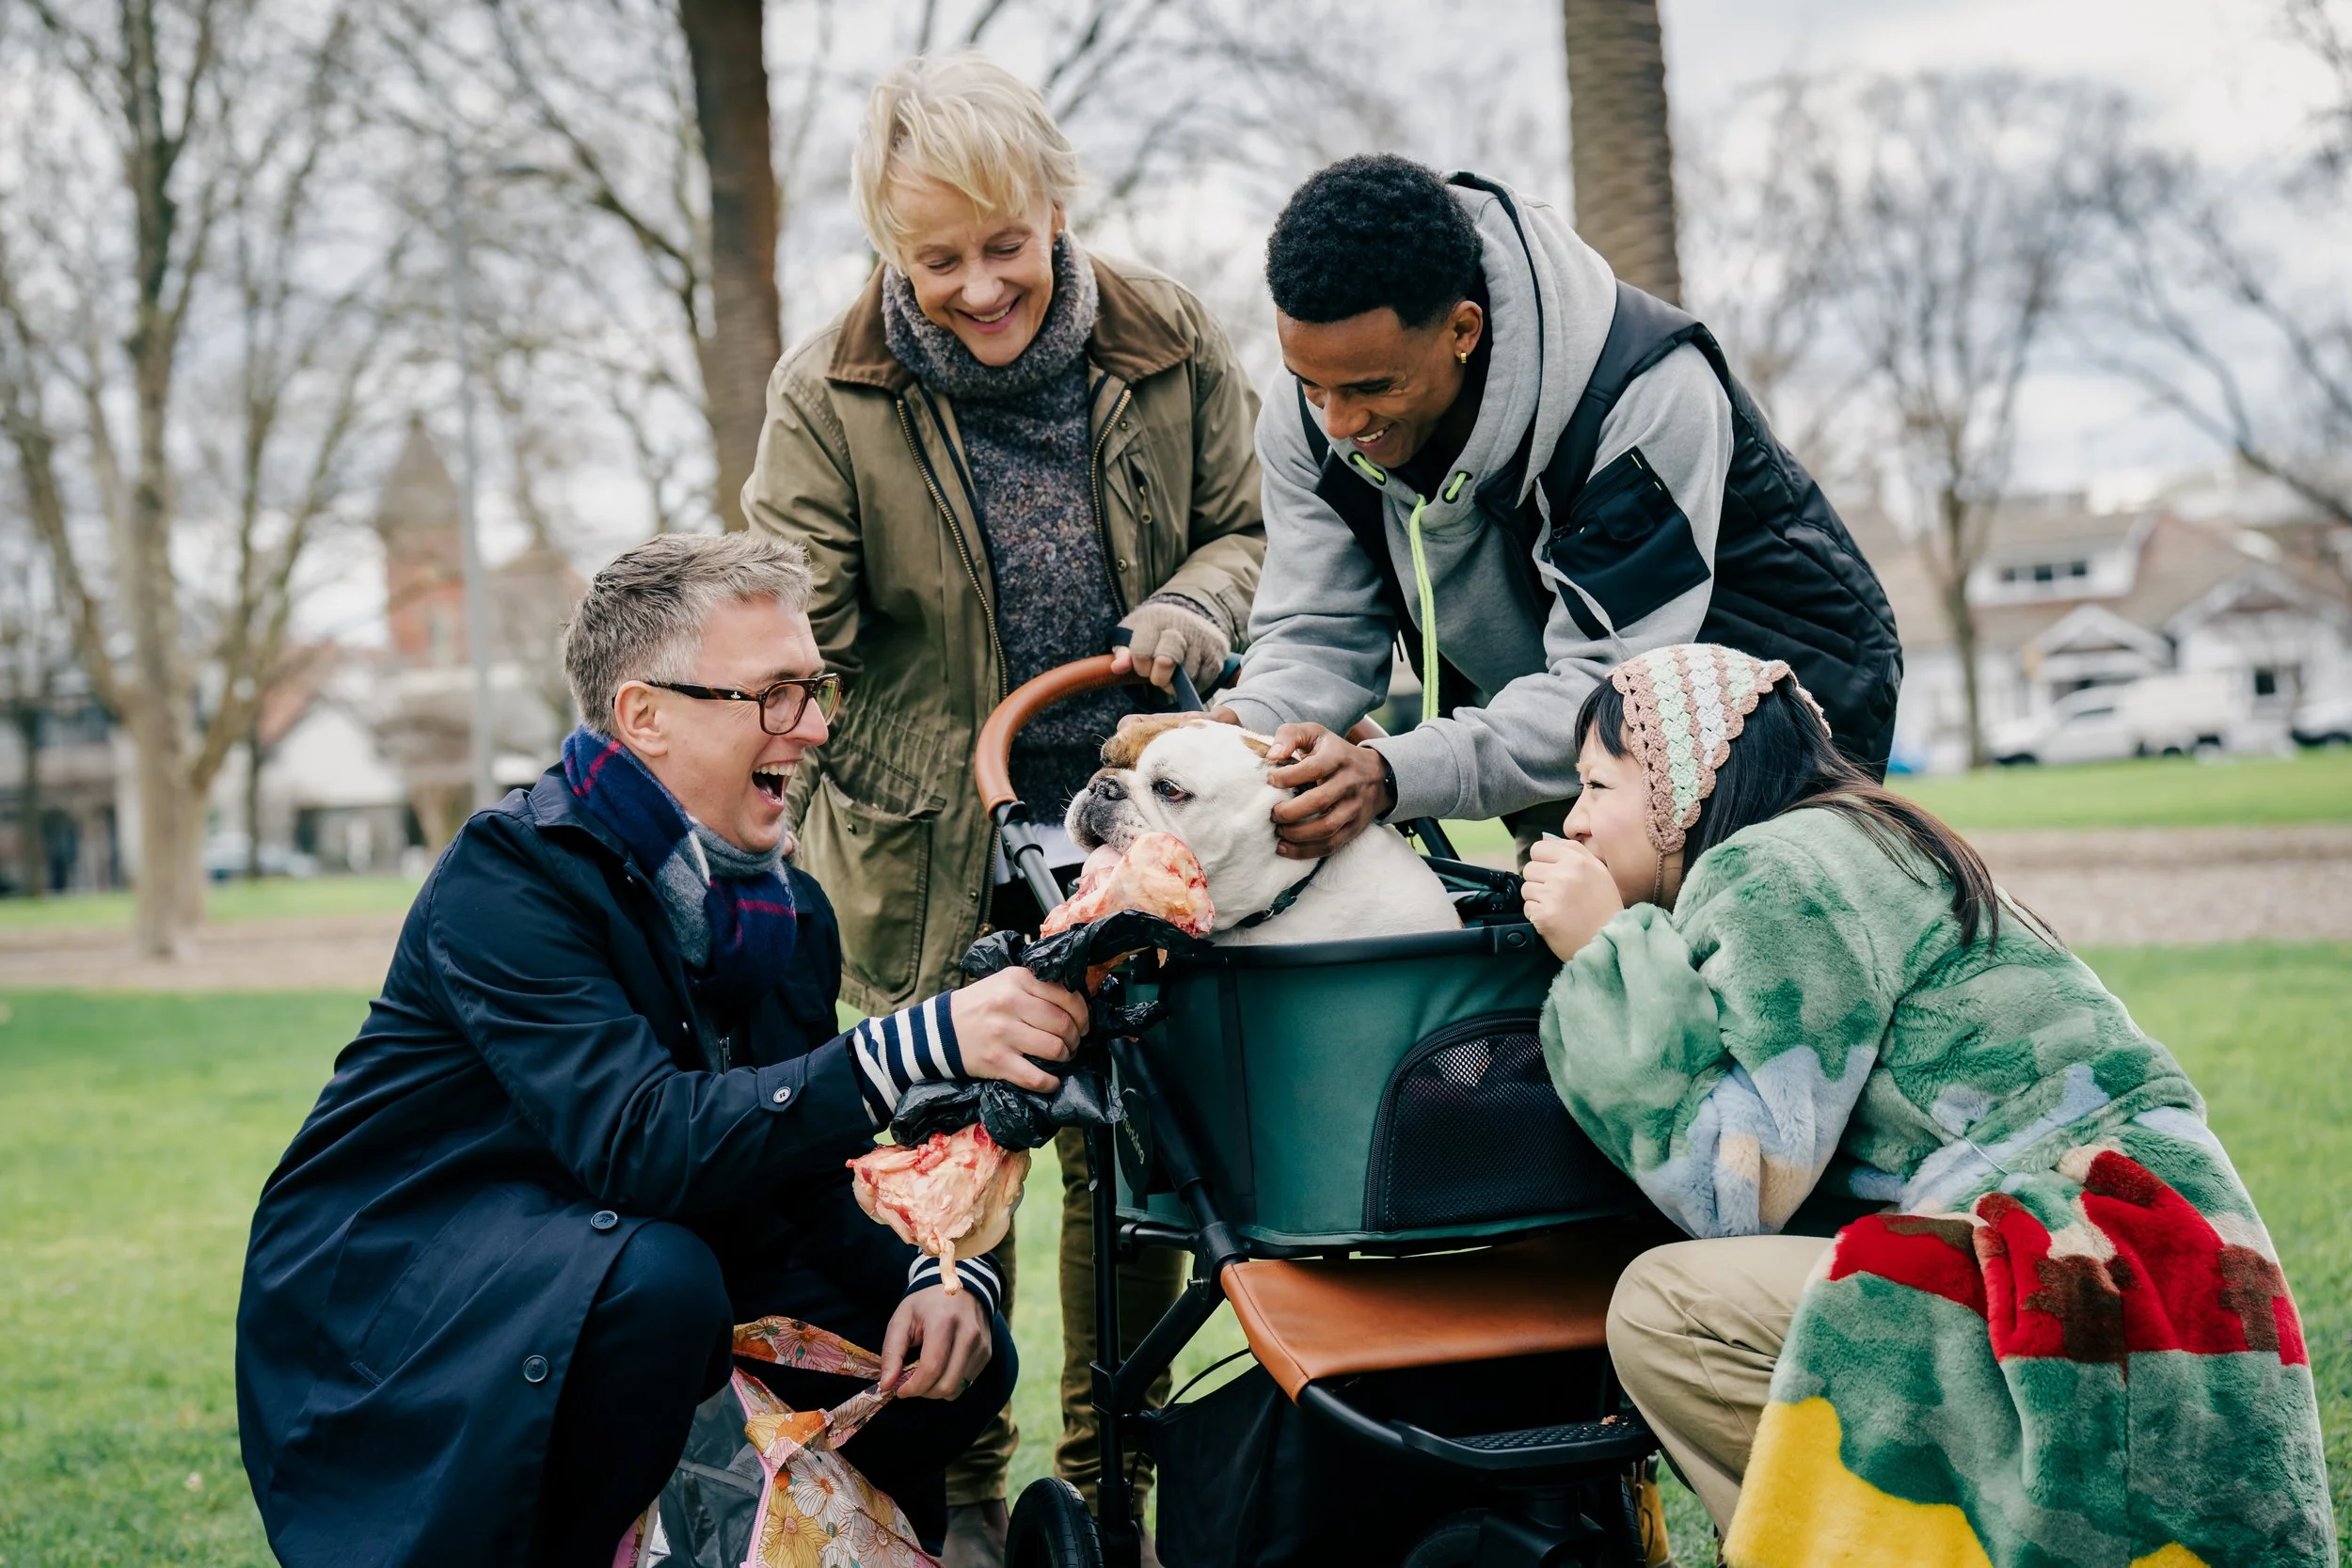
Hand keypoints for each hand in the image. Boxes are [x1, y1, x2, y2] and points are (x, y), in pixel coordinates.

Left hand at [879, 1283, 992, 1399]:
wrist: (960, 1285)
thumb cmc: (926, 1304)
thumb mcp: (902, 1319)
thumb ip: (892, 1352)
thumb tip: (887, 1385)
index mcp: (944, 1322)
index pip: (931, 1368)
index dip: (913, 1386)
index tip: (899, 1390)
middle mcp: (968, 1334)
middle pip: (946, 1384)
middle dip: (924, 1392)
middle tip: (911, 1384)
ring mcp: (981, 1344)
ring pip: (957, 1388)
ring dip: (937, 1390)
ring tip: (925, 1374)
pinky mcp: (986, 1353)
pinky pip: (966, 1382)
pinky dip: (950, 1383)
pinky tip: (941, 1368)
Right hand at [950, 967, 1087, 1090]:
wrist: (940, 1030)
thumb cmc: (980, 1005)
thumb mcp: (1006, 982)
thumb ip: (1037, 986)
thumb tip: (1076, 1002)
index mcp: (1018, 980)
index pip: (1066, 996)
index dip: (1082, 1014)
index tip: (1082, 1024)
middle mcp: (1011, 1003)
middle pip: (1063, 1024)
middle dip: (1076, 1038)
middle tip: (1073, 1043)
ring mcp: (1003, 1033)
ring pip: (1054, 1049)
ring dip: (1066, 1058)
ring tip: (1062, 1057)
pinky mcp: (997, 1061)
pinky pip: (1035, 1077)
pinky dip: (1050, 1083)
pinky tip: (1051, 1081)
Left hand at [1112, 599, 1229, 693]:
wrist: (1186, 614)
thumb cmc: (1152, 630)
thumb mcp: (1132, 635)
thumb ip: (1123, 653)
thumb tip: (1118, 668)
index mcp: (1155, 620)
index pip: (1142, 652)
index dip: (1141, 667)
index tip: (1143, 667)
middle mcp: (1181, 625)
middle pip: (1166, 662)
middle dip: (1159, 677)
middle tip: (1159, 676)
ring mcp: (1203, 638)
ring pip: (1187, 676)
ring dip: (1178, 683)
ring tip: (1174, 673)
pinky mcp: (1218, 651)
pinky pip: (1204, 680)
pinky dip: (1194, 684)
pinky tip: (1188, 675)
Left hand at [1264, 723, 1395, 858]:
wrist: (1377, 774)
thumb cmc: (1334, 752)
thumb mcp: (1315, 734)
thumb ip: (1290, 736)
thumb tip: (1271, 756)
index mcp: (1338, 758)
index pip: (1312, 769)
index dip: (1287, 777)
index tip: (1269, 781)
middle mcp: (1350, 783)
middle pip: (1318, 802)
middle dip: (1289, 812)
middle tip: (1272, 814)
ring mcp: (1354, 808)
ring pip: (1325, 828)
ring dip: (1296, 834)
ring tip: (1277, 831)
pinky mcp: (1355, 828)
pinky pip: (1330, 845)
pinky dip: (1305, 851)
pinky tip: (1284, 847)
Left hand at [1521, 836, 1624, 960]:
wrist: (1608, 940)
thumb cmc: (1604, 906)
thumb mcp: (1598, 871)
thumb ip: (1573, 851)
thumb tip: (1545, 840)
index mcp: (1577, 860)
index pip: (1539, 848)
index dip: (1542, 860)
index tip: (1551, 872)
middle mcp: (1564, 875)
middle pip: (1529, 868)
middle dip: (1539, 880)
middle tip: (1556, 893)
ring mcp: (1552, 895)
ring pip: (1526, 888)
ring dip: (1537, 898)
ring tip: (1557, 906)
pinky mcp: (1543, 915)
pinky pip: (1527, 908)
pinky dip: (1537, 914)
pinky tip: (1554, 918)